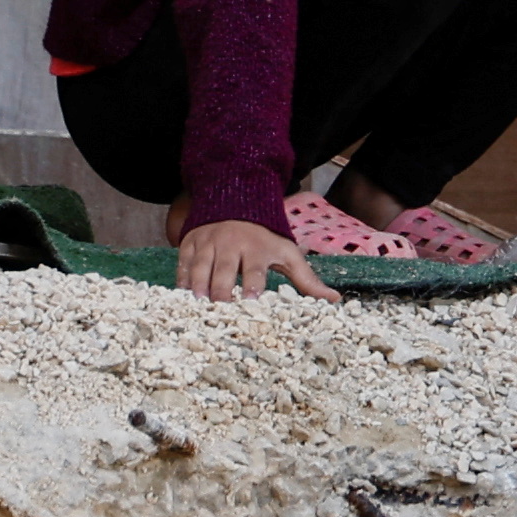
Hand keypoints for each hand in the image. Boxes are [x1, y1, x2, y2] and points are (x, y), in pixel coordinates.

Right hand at [176, 216, 330, 299]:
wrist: (236, 203)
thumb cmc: (266, 239)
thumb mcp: (288, 254)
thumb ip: (307, 280)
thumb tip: (335, 301)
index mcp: (257, 249)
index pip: (254, 270)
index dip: (251, 286)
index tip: (250, 302)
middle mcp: (231, 244)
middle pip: (223, 273)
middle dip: (221, 293)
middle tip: (219, 313)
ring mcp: (208, 243)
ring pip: (200, 268)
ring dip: (198, 289)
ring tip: (198, 307)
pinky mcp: (190, 242)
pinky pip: (183, 263)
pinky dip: (181, 281)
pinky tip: (182, 298)